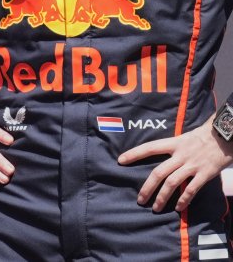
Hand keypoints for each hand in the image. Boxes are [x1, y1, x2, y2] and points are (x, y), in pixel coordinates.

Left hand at [118, 113, 232, 211]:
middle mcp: (181, 155)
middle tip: (139, 199)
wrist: (226, 135)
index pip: (149, 148)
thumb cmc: (204, 137)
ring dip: (162, 197)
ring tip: (155, 207)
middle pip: (159, 172)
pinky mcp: (205, 174)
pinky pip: (192, 189)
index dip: (134, 154)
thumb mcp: (184, 137)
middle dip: (147, 187)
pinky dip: (184, 199)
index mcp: (174, 143)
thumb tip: (159, 155)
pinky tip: (178, 207)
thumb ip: (172, 148)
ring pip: (172, 183)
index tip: (120, 160)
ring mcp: (193, 165)